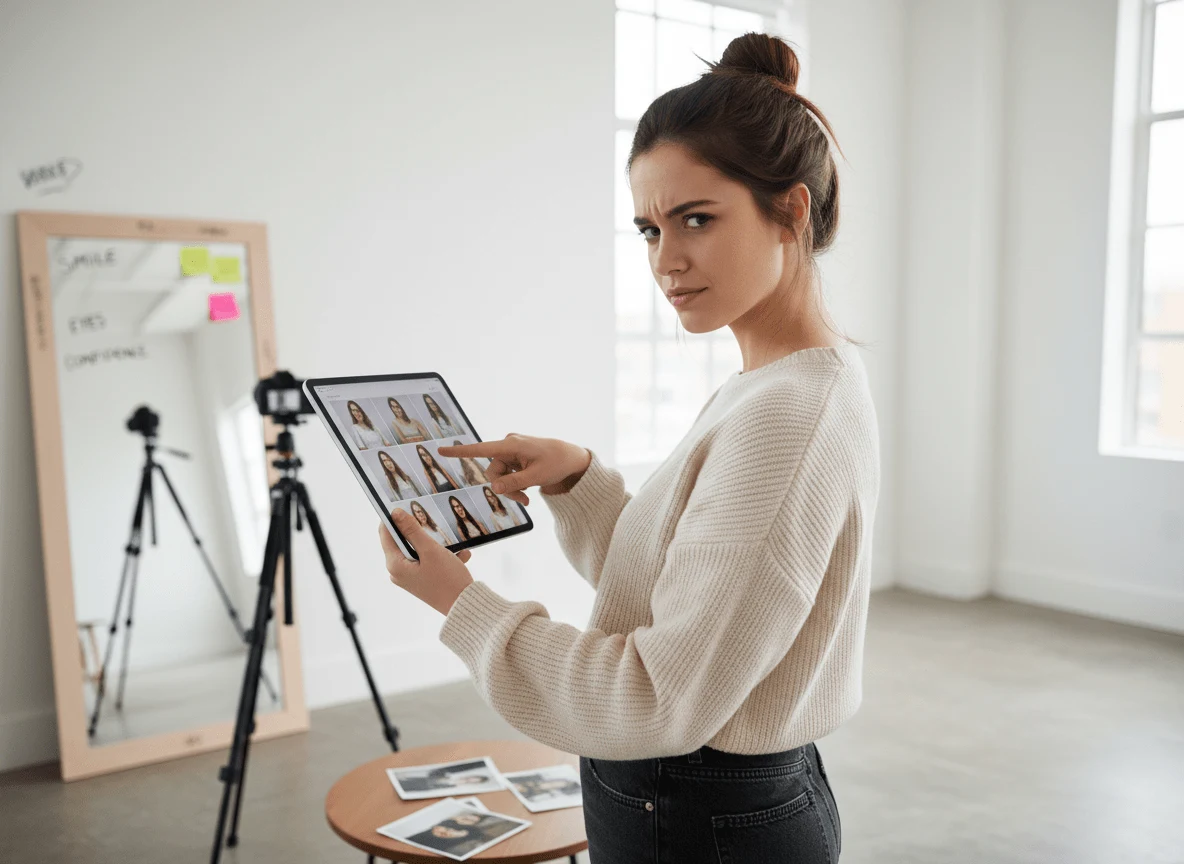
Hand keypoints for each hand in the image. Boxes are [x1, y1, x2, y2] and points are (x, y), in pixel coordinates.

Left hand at [379, 509, 473, 615]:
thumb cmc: (447, 579)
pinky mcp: (421, 580)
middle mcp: (398, 572)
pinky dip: (443, 556)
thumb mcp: (431, 550)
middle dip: (421, 532)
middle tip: (435, 524)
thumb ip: (412, 530)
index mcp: (395, 564)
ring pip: (419, 550)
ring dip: (437, 545)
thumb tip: (396, 513)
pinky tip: (461, 556)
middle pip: (403, 541)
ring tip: (454, 546)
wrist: (466, 606)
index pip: (385, 533)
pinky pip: (429, 561)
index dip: (394, 518)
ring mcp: (410, 577)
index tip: (406, 505)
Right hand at [437, 434, 591, 504]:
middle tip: (523, 501)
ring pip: (499, 477)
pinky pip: (507, 476)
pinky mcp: (515, 459)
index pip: (481, 449)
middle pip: (492, 472)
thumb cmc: (556, 463)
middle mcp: (508, 446)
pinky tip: (528, 493)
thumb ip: (514, 483)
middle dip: (504, 489)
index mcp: (511, 445)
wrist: (572, 459)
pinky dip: (515, 486)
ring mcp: (511, 453)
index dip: (460, 452)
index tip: (440, 451)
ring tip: (527, 500)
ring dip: (511, 490)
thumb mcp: (536, 477)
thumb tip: (494, 489)